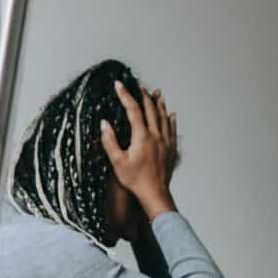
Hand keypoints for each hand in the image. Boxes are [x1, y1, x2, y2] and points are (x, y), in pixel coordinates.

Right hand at [100, 79, 178, 220]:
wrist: (154, 192)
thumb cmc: (134, 179)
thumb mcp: (117, 161)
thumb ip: (110, 141)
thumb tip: (105, 123)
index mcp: (142, 137)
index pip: (133, 110)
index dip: (125, 96)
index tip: (119, 85)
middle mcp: (156, 135)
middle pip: (151, 110)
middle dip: (143, 96)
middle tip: (139, 85)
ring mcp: (166, 141)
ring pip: (164, 117)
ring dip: (159, 104)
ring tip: (157, 93)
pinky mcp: (171, 148)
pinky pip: (172, 128)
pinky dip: (170, 119)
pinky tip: (171, 114)